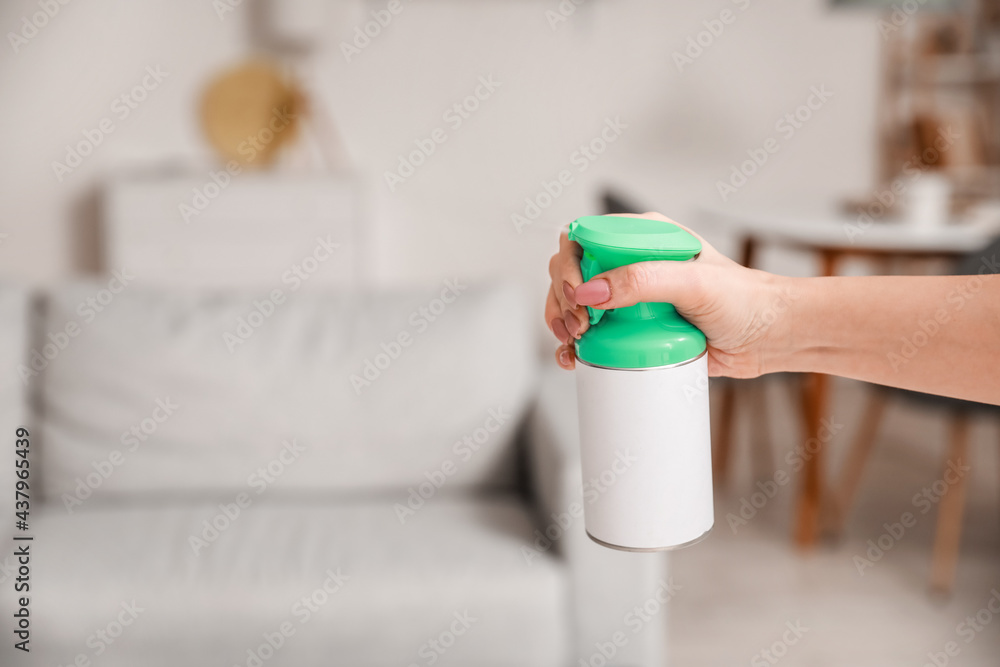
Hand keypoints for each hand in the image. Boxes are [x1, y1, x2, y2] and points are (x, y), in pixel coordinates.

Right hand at [545, 212, 790, 377]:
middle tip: (579, 324)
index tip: (578, 293)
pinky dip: (573, 345)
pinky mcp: (632, 330)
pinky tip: (572, 356)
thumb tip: (592, 292)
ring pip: (575, 303)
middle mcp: (633, 264)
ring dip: (561, 320)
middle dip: (562, 297)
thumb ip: (643, 280)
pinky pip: (591, 333)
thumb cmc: (746, 302)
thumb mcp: (695, 283)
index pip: (586, 236)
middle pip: (572, 270)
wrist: (771, 338)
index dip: (570, 262)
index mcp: (645, 238)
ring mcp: (630, 298)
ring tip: (572, 341)